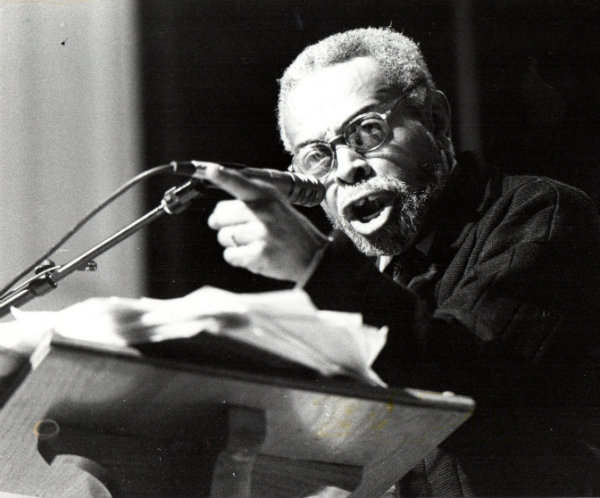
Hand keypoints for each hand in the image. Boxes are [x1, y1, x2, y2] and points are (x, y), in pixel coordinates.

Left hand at [205, 164, 328, 281]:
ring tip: (252, 242)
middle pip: (220, 215)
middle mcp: (264, 212)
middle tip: (240, 228)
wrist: (313, 256)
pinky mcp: (259, 255)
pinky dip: (236, 257)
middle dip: (223, 224)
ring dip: (232, 242)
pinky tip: (252, 254)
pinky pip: (230, 255)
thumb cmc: (291, 230)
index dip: (223, 177)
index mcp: (267, 196)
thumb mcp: (278, 203)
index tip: (210, 170)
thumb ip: (252, 195)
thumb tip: (221, 193)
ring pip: (223, 236)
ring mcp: (261, 234)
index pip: (240, 183)